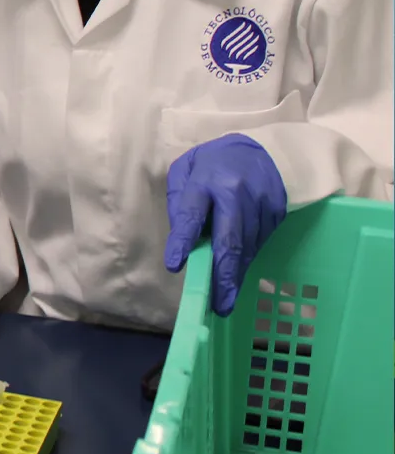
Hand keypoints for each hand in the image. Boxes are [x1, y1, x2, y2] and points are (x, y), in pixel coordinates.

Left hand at [164, 134, 286, 315]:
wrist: (261, 149)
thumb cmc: (213, 163)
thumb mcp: (185, 172)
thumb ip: (180, 203)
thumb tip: (182, 241)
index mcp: (205, 180)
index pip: (192, 214)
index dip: (183, 241)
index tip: (175, 264)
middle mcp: (235, 193)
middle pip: (229, 240)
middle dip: (223, 275)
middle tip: (219, 304)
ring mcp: (261, 203)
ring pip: (248, 247)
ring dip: (237, 274)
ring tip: (226, 297)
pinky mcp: (278, 211)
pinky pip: (261, 242)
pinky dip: (249, 259)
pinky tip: (239, 270)